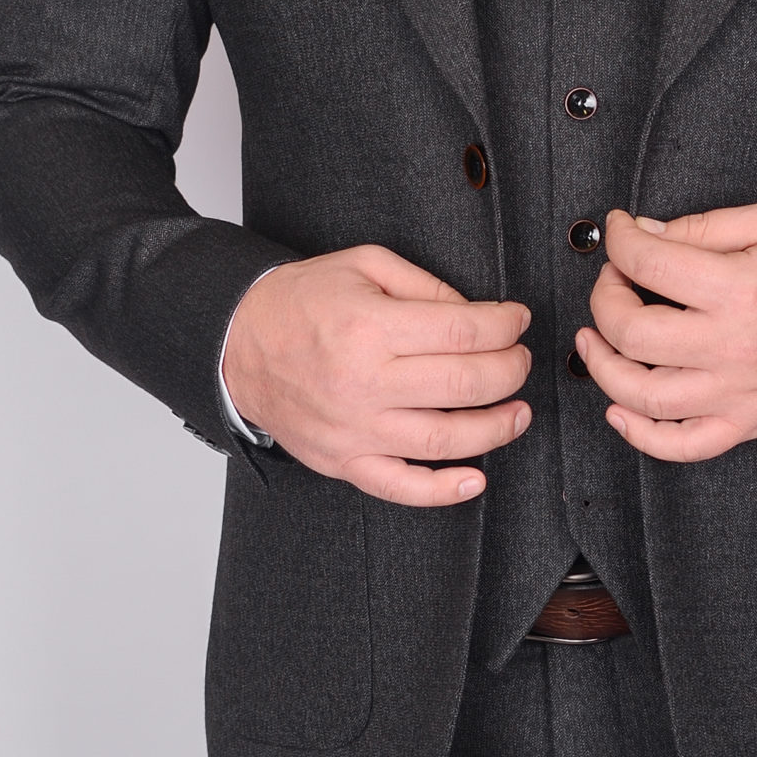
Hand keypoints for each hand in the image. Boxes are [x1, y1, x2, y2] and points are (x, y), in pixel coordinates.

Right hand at [222, 246, 532, 506]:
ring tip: (518, 413)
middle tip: (520, 360)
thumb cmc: (300, 302)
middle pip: (464, 383)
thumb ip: (425, 285)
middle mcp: (364, 382)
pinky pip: (400, 486)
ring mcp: (354, 429)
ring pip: (446, 439)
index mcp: (370, 327)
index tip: (517, 319)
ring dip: (496, 429)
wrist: (236, 342)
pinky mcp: (343, 461)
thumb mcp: (363, 265)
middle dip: (510, 370)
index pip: (462, 330)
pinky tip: (474, 479)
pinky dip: (442, 491)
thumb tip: (477, 313)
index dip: (504, 325)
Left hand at [576, 205, 756, 462]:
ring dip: (602, 366)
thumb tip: (646, 234)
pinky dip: (640, 434)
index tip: (619, 232)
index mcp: (741, 290)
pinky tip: (620, 407)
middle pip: (632, 332)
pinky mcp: (747, 423)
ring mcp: (739, 393)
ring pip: (643, 396)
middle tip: (611, 282)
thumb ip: (704, 227)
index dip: (619, 241)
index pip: (650, 263)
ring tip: (595, 341)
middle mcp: (734, 347)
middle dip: (604, 299)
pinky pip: (681, 446)